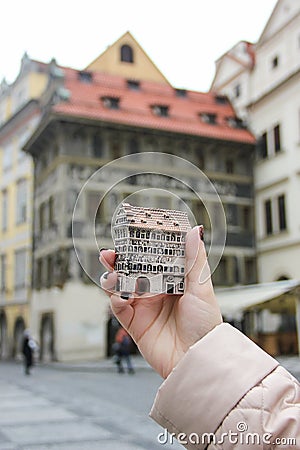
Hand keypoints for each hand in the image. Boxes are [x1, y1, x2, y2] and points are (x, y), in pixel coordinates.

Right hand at [100, 226, 221, 378]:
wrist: (196, 360)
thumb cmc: (205, 325)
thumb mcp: (201, 288)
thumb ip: (194, 259)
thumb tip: (194, 231)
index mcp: (173, 281)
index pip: (153, 259)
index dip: (142, 247)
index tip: (133, 234)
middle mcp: (156, 292)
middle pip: (133, 271)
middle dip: (120, 260)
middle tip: (111, 251)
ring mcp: (144, 307)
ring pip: (121, 286)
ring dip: (113, 276)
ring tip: (111, 269)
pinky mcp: (134, 323)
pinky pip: (119, 307)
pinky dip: (116, 298)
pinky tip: (120, 294)